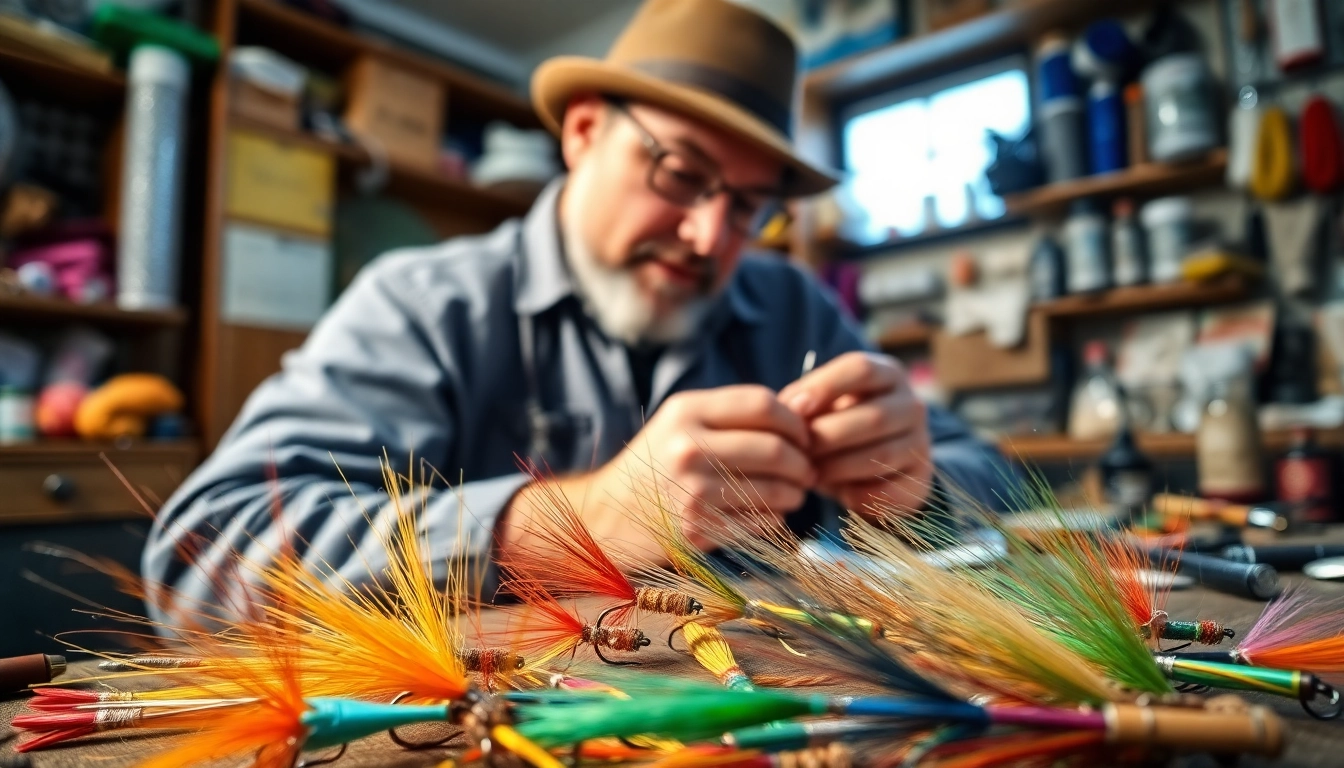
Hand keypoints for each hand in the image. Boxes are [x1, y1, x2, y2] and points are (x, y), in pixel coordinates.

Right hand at [499, 384, 814, 562]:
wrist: (609, 514)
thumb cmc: (656, 462)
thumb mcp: (681, 421)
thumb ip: (732, 413)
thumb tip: (800, 412)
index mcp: (686, 411)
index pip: (763, 404)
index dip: (794, 420)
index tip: (803, 433)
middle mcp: (689, 448)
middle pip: (775, 448)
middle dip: (803, 460)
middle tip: (807, 468)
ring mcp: (694, 493)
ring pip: (776, 489)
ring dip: (796, 491)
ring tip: (795, 491)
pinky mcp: (700, 531)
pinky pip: (762, 521)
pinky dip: (778, 517)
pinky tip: (772, 512)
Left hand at [778, 351, 931, 516]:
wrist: (869, 470)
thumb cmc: (837, 427)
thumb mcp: (822, 406)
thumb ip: (805, 401)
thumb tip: (789, 408)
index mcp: (888, 375)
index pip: (862, 369)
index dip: (825, 387)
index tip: (793, 409)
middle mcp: (912, 406)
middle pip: (875, 416)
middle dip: (828, 436)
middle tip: (798, 450)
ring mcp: (921, 444)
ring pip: (881, 455)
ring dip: (837, 466)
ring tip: (809, 472)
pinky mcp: (920, 482)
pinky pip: (887, 490)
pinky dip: (853, 493)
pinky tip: (834, 491)